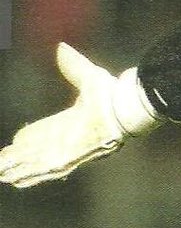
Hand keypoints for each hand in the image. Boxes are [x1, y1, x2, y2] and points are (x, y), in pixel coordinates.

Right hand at [0, 43, 156, 188]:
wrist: (122, 111)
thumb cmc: (109, 95)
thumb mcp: (87, 77)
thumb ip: (72, 65)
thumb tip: (61, 47)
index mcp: (71, 121)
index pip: (45, 132)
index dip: (30, 136)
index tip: (16, 140)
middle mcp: (67, 139)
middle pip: (36, 151)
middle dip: (18, 158)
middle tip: (1, 163)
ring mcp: (66, 151)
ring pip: (36, 164)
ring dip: (19, 169)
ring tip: (2, 175)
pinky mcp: (66, 160)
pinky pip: (43, 171)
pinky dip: (29, 176)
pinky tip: (15, 181)